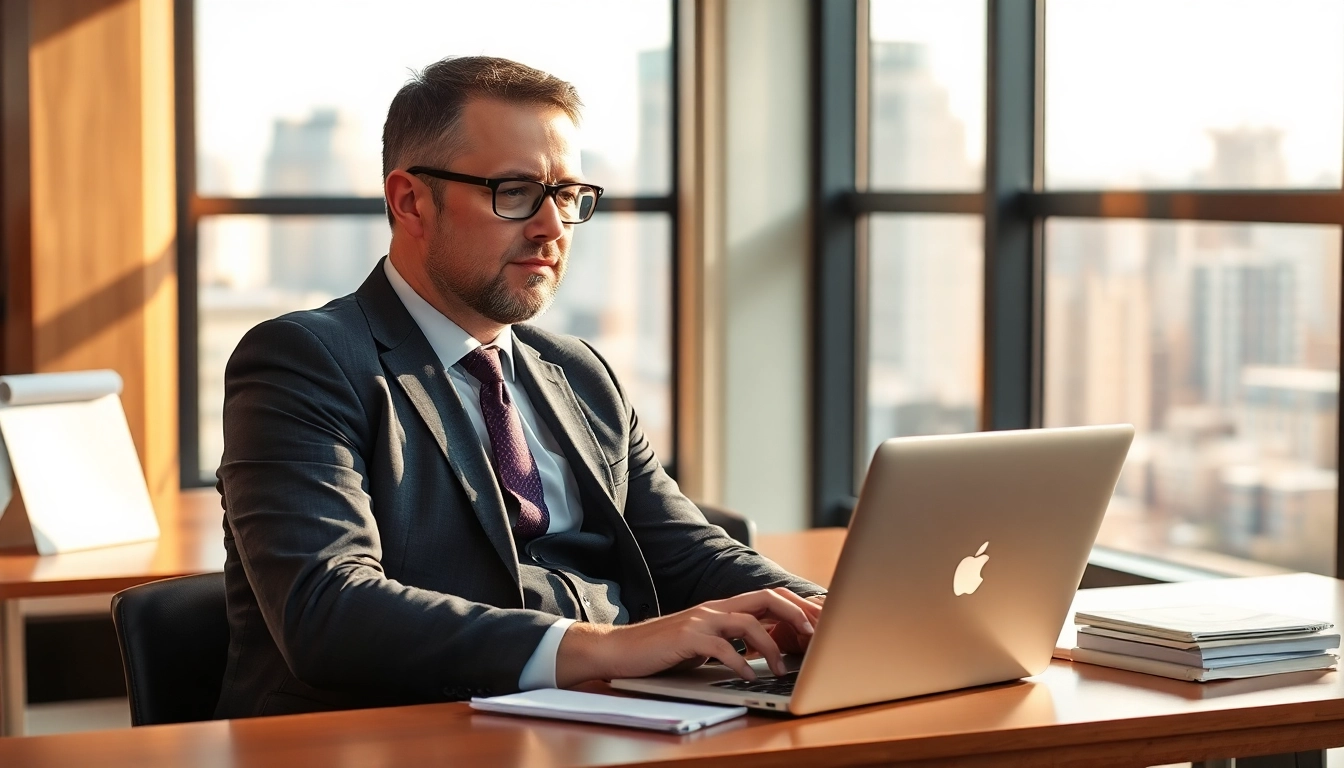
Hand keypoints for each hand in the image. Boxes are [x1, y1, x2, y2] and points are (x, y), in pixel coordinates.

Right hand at [555, 588, 819, 686]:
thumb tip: (766, 650)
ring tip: (782, 668)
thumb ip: (732, 640)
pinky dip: (740, 662)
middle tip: (815, 637)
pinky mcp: (687, 637)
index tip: (820, 622)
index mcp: (723, 608)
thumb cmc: (664, 649)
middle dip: (797, 614)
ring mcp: (701, 620)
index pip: (769, 596)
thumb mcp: (704, 642)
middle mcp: (716, 608)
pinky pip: (722, 647)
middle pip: (767, 598)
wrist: (620, 649)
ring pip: (749, 622)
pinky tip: (748, 675)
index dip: (798, 606)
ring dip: (772, 646)